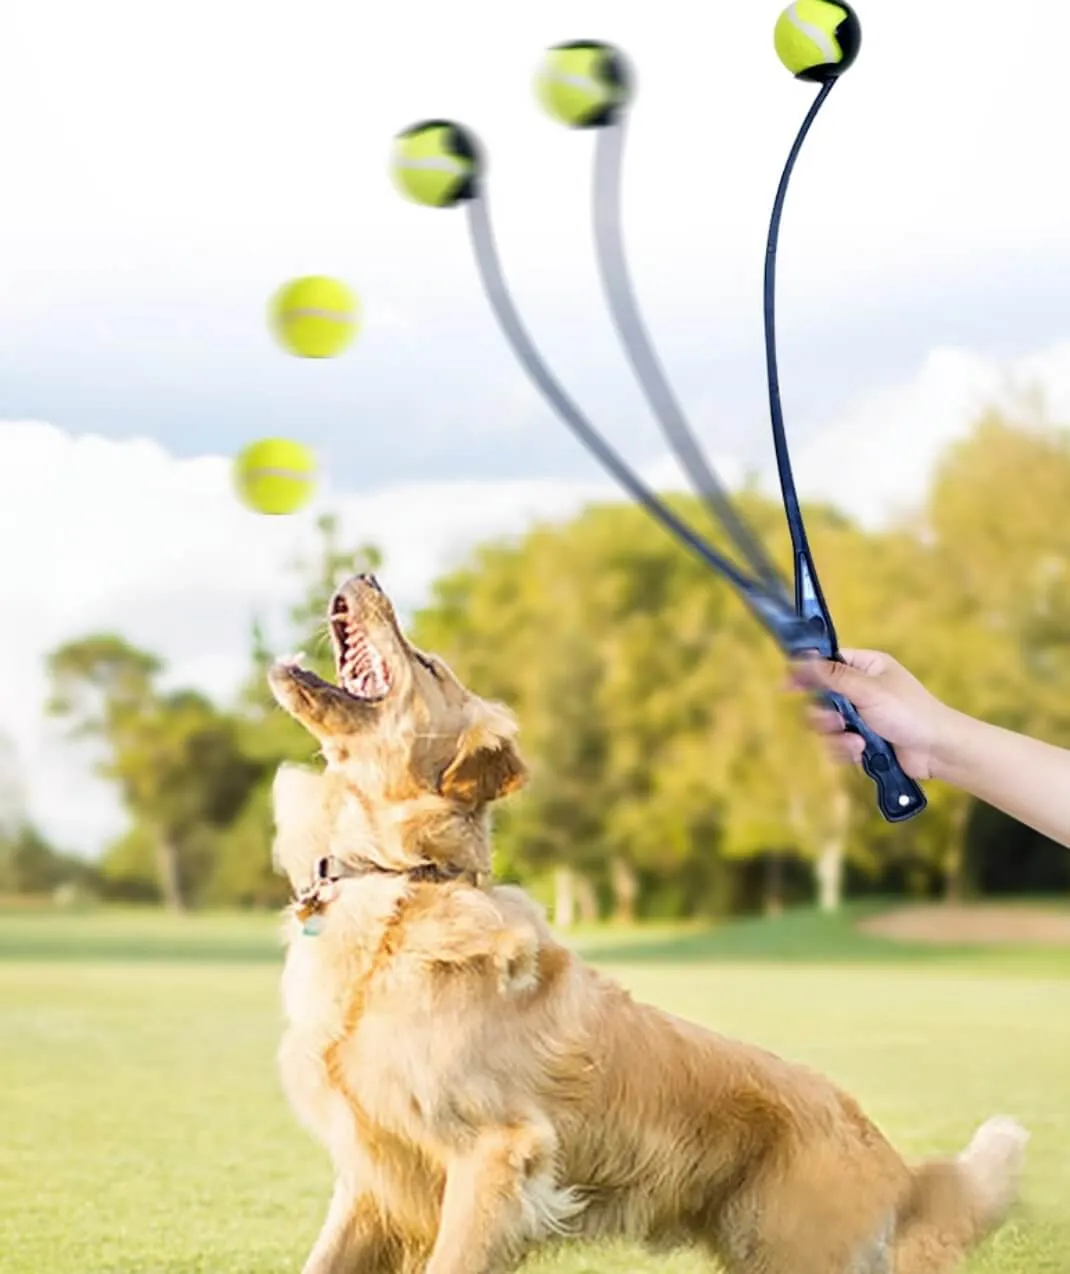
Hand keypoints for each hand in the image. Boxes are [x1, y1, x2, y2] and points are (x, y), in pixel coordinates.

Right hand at [790, 649, 955, 781]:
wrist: (937, 751)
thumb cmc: (910, 712)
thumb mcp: (869, 690)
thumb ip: (832, 675)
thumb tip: (803, 657)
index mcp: (866, 667)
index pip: (826, 663)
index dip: (806, 673)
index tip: (786, 685)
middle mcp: (861, 690)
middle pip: (820, 698)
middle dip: (824, 715)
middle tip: (835, 721)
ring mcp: (861, 716)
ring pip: (826, 725)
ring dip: (836, 736)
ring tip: (855, 742)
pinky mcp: (862, 740)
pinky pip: (837, 744)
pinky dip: (845, 750)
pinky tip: (861, 752)